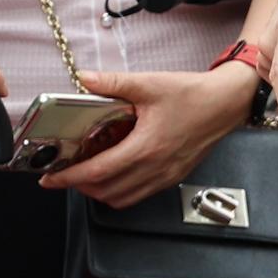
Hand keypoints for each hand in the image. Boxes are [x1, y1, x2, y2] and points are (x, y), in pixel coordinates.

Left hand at [42, 64, 260, 202]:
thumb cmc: (194, 95)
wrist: (227, 103)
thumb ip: (114, 83)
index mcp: (146, 148)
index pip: (97, 172)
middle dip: (80, 187)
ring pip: (122, 199)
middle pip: (106, 192)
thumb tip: (85, 78)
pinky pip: (139, 195)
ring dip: (100, 192)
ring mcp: (165, 176)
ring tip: (87, 176)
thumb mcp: (150, 84)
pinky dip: (120, 192)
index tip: (50, 178)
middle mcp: (155, 168)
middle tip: (64, 174)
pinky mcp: (173, 177)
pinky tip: (115, 174)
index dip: (69, 178)